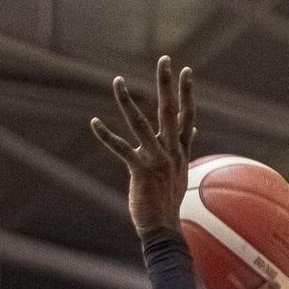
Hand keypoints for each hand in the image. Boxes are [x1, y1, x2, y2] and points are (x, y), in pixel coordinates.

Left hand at [91, 55, 193, 236]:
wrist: (164, 229)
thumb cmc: (170, 201)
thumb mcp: (182, 171)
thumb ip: (186, 147)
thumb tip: (194, 130)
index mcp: (180, 150)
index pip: (187, 115)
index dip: (186, 93)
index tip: (185, 71)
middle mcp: (171, 151)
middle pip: (170, 111)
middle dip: (166, 85)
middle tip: (165, 59)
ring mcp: (156, 160)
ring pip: (141, 124)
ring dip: (127, 101)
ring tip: (117, 81)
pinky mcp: (141, 171)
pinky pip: (121, 149)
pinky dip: (106, 136)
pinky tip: (94, 122)